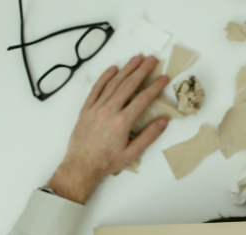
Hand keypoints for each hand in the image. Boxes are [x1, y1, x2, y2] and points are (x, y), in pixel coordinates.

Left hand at [47, 55, 169, 203]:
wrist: (81, 165)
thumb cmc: (106, 161)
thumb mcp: (132, 153)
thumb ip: (149, 136)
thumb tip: (163, 121)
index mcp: (122, 122)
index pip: (143, 98)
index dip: (155, 86)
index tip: (164, 78)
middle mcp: (109, 111)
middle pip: (128, 84)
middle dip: (142, 70)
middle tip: (151, 59)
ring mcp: (96, 108)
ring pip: (113, 83)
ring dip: (126, 69)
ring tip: (136, 58)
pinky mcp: (86, 108)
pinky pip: (97, 88)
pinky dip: (105, 76)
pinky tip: (113, 69)